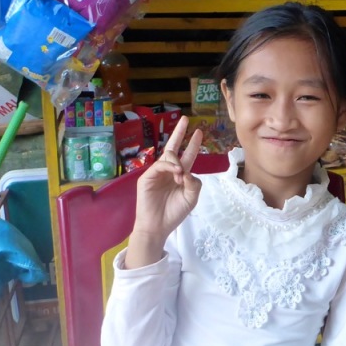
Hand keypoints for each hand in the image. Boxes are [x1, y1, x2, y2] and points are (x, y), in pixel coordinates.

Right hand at [131, 116, 203, 241]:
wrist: (158, 226)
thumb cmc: (174, 213)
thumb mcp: (191, 197)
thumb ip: (193, 182)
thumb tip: (186, 171)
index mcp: (180, 175)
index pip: (187, 155)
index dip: (192, 144)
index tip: (199, 131)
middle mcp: (168, 171)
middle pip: (173, 147)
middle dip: (179, 133)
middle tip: (186, 119)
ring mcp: (156, 173)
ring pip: (168, 156)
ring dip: (178, 162)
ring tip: (180, 176)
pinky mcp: (147, 177)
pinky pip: (159, 165)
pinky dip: (169, 166)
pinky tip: (176, 173)